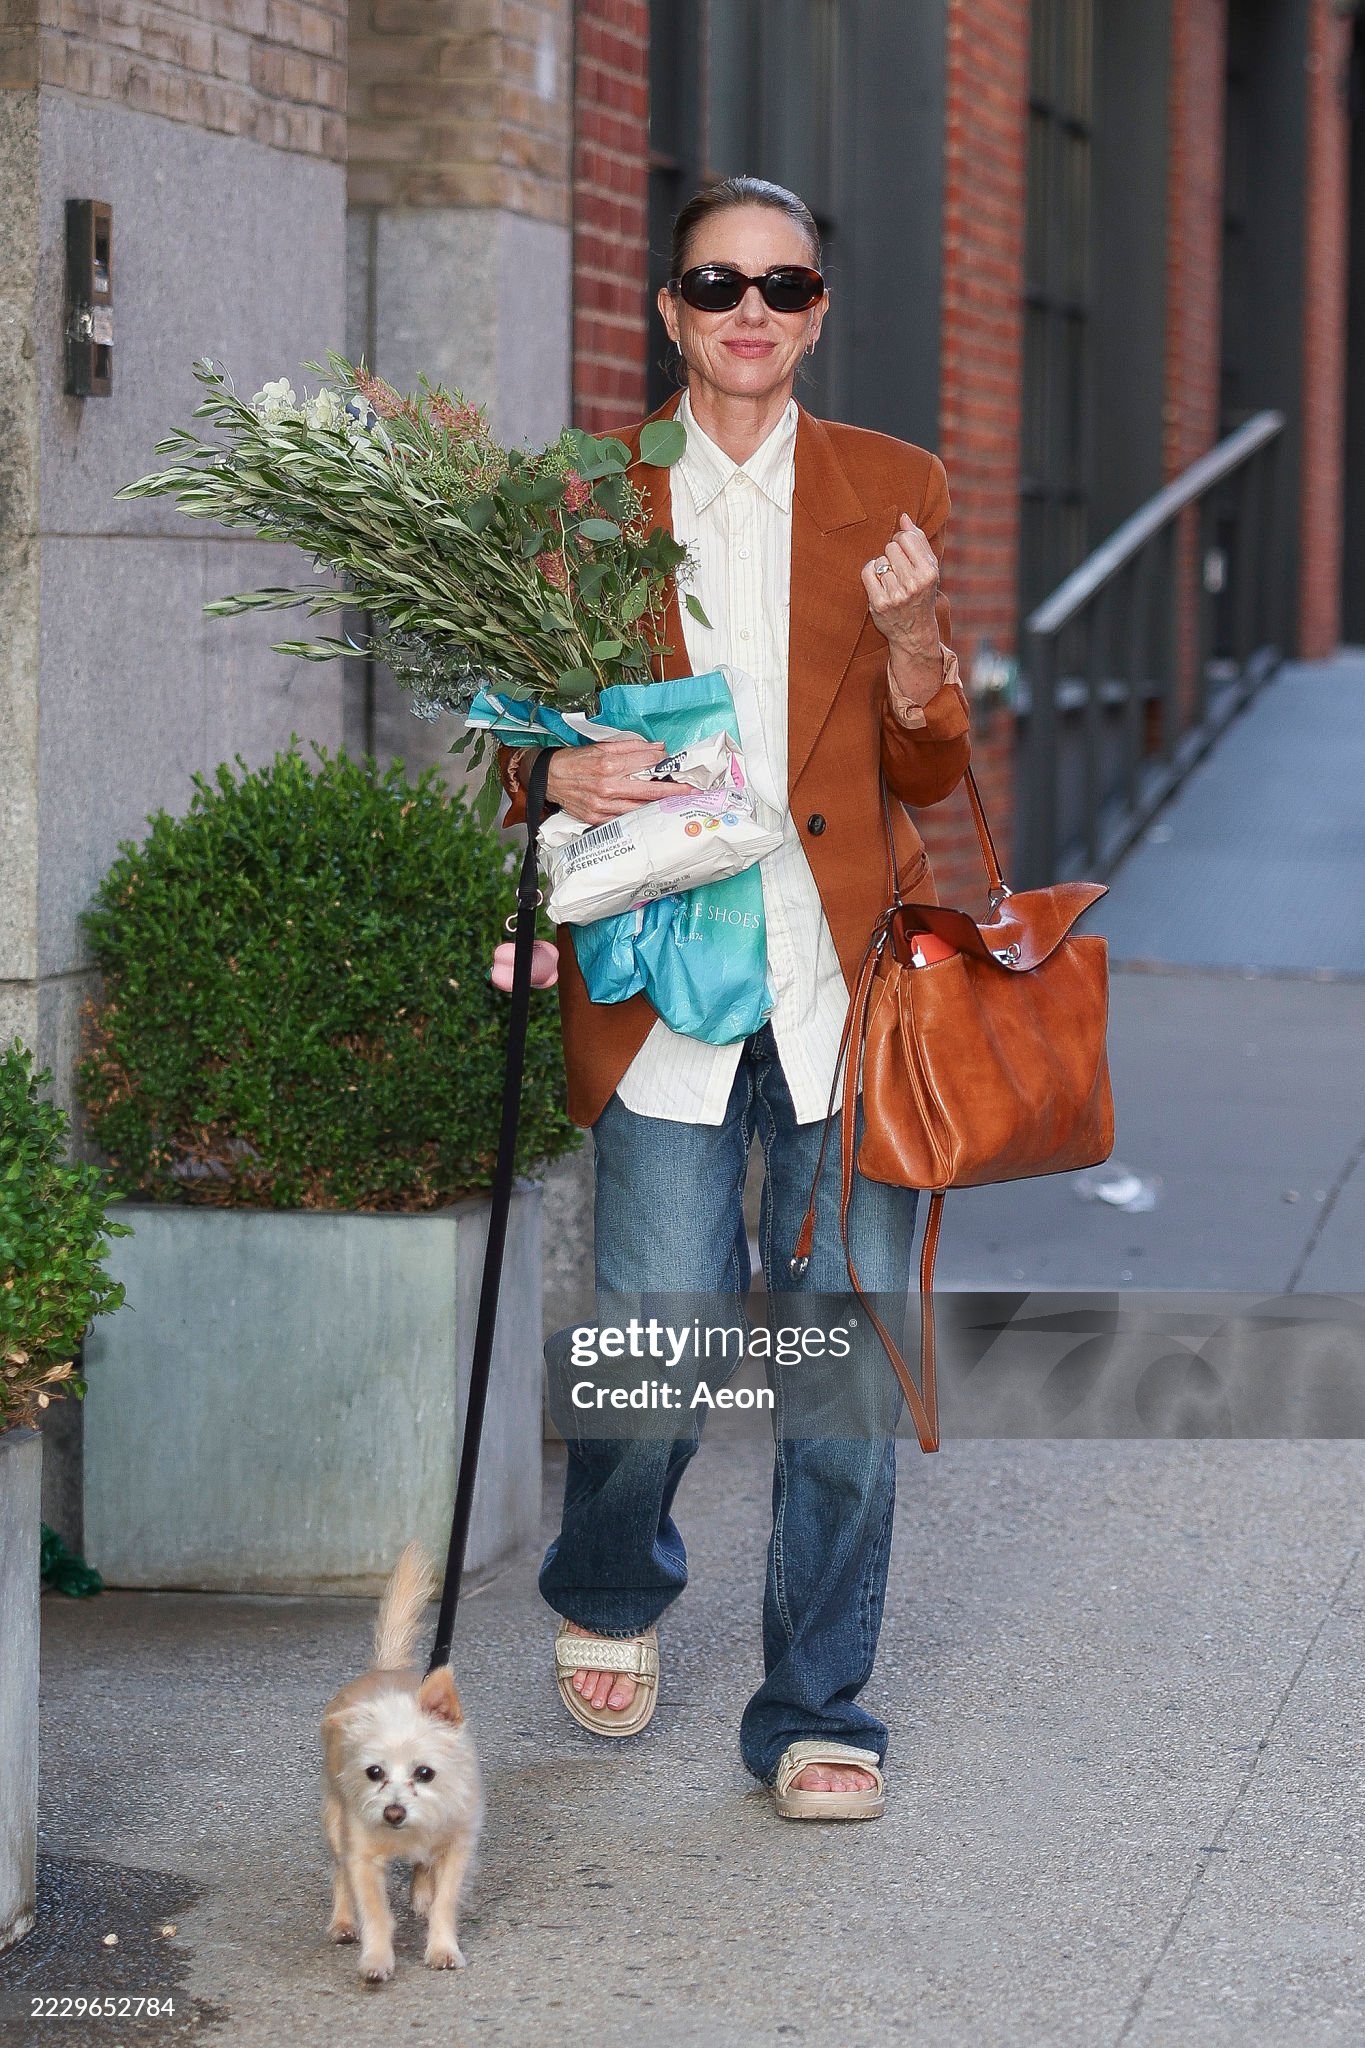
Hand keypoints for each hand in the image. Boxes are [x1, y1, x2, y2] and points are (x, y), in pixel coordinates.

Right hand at [543, 738, 671, 826]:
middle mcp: (607, 786)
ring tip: (676, 803)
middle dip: (673, 790)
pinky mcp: (597, 818)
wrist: (547, 779)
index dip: (661, 761)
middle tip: (691, 791)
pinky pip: (624, 818)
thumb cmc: (574, 761)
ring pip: (639, 807)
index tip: (675, 762)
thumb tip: (656, 748)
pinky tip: (651, 813)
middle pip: (649, 789)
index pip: (644, 762)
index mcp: (608, 765)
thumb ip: (630, 747)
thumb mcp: (601, 747)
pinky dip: (638, 815)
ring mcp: (603, 805)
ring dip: (659, 805)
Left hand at [862, 512, 940, 654]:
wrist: (914, 632)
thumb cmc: (922, 593)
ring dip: (883, 567)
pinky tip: (879, 583)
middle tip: (898, 569)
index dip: (902, 541)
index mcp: (929, 572)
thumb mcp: (929, 568)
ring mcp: (895, 595)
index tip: (904, 552)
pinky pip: (867, 572)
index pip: (906, 538)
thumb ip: (918, 540)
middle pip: (890, 547)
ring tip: (892, 580)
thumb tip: (903, 517)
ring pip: (879, 560)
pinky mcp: (879, 603)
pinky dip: (871, 574)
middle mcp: (913, 584)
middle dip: (892, 554)